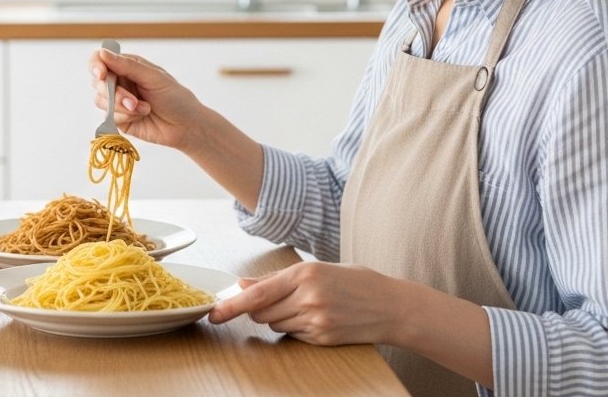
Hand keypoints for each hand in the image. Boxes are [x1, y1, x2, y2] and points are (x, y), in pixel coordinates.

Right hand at [89, 48, 212, 151]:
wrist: (185, 126)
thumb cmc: (175, 97)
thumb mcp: (154, 77)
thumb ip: (128, 66)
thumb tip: (103, 52)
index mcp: (128, 66)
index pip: (101, 60)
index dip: (96, 65)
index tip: (101, 74)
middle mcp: (120, 82)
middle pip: (98, 82)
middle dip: (114, 93)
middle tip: (133, 101)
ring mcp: (118, 101)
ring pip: (101, 101)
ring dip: (122, 107)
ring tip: (144, 109)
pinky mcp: (119, 119)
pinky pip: (109, 117)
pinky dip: (125, 117)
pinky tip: (141, 116)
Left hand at [206, 262, 405, 346]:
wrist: (393, 306)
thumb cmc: (357, 281)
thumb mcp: (318, 269)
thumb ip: (278, 279)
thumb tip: (244, 284)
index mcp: (305, 273)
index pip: (258, 294)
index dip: (232, 305)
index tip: (214, 313)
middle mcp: (308, 297)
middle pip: (262, 313)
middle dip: (261, 309)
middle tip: (281, 301)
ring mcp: (316, 320)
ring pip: (276, 325)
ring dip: (280, 319)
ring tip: (308, 307)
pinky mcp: (323, 338)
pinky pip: (294, 336)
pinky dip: (297, 329)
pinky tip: (318, 318)